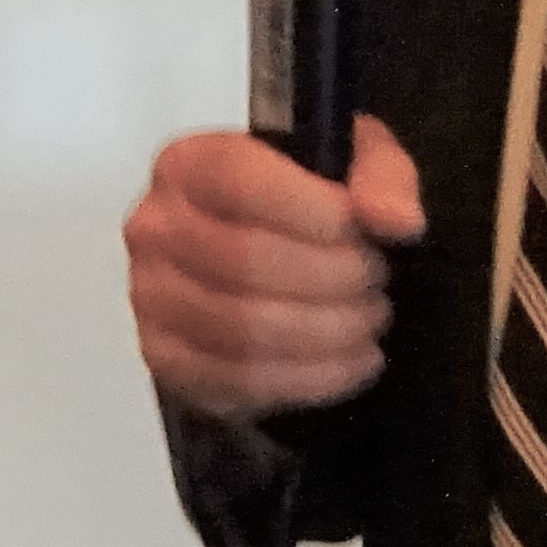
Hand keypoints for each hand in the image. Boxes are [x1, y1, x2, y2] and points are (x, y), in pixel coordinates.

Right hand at [124, 116, 426, 418]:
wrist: (264, 258)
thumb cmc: (305, 205)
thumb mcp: (354, 166)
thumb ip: (383, 178)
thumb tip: (396, 221)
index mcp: (190, 164)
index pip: (240, 184)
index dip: (317, 214)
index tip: (369, 235)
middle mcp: (154, 227)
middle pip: (244, 261)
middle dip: (333, 281)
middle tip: (377, 287)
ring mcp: (150, 299)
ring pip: (243, 330)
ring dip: (328, 334)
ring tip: (369, 323)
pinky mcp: (165, 360)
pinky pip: (237, 382)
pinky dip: (310, 380)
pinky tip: (352, 363)